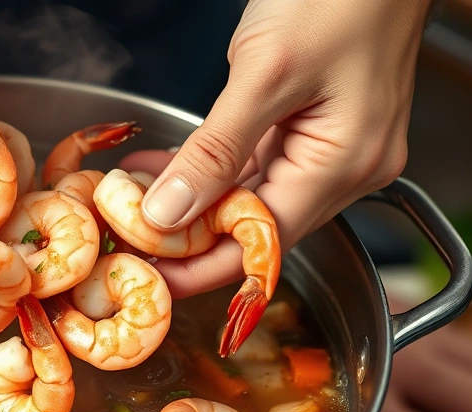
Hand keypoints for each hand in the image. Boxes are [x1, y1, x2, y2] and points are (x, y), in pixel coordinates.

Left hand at [120, 0, 431, 298]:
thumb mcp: (265, 74)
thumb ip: (215, 150)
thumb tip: (167, 213)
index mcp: (344, 164)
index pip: (262, 242)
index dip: (201, 265)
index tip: (149, 277)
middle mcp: (345, 166)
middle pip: (255, 225)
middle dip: (189, 235)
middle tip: (127, 239)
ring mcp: (332, 146)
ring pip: (250, 194)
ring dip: (192, 202)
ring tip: (131, 202)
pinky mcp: (314, 124)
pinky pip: (254, 162)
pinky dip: (209, 169)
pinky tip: (164, 169)